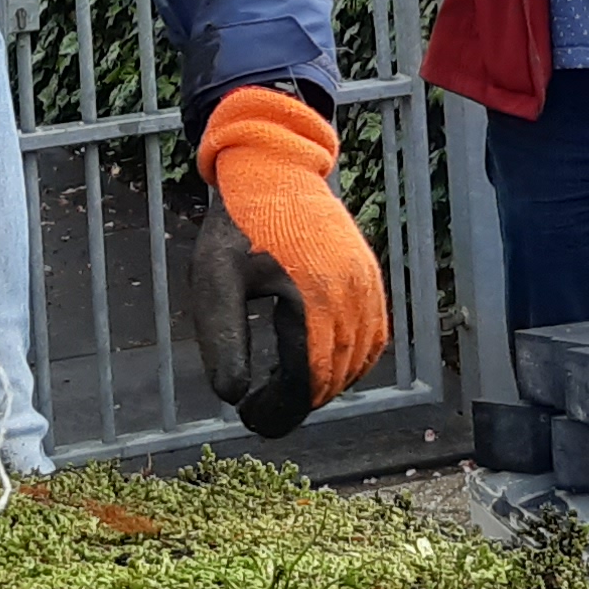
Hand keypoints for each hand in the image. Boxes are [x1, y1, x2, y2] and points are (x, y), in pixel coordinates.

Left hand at [183, 86, 387, 435]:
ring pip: (358, 361)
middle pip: (333, 377)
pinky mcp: (369, 276)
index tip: (248, 418)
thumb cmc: (236, 227)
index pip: (305, 382)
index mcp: (312, 299)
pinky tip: (319, 365)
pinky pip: (374, 335)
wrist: (270, 169)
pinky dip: (351, 361)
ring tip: (283, 390)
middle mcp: (349, 295)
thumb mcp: (214, 283)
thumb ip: (222, 340)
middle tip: (258, 411)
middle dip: (296, 403)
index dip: (279, 411)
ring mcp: (365, 284)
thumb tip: (233, 397)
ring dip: (324, 385)